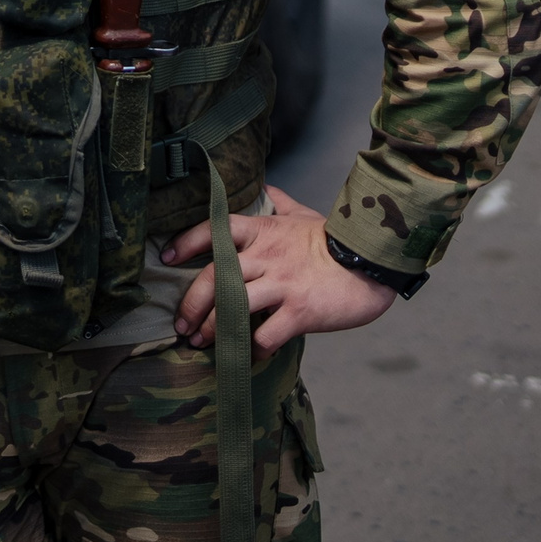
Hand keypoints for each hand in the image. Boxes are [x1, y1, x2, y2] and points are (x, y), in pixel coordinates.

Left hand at [165, 186, 397, 358]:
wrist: (374, 263)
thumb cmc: (334, 241)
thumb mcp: (303, 215)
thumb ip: (280, 202)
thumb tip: (265, 186)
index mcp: (262, 231)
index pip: (213, 230)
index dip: (185, 242)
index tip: (166, 257)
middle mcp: (266, 256)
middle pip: (213, 278)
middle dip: (191, 305)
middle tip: (181, 325)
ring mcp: (282, 284)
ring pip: (232, 307)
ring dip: (214, 330)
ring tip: (203, 344)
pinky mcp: (300, 311)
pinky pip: (266, 335)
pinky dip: (253, 349)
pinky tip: (249, 355)